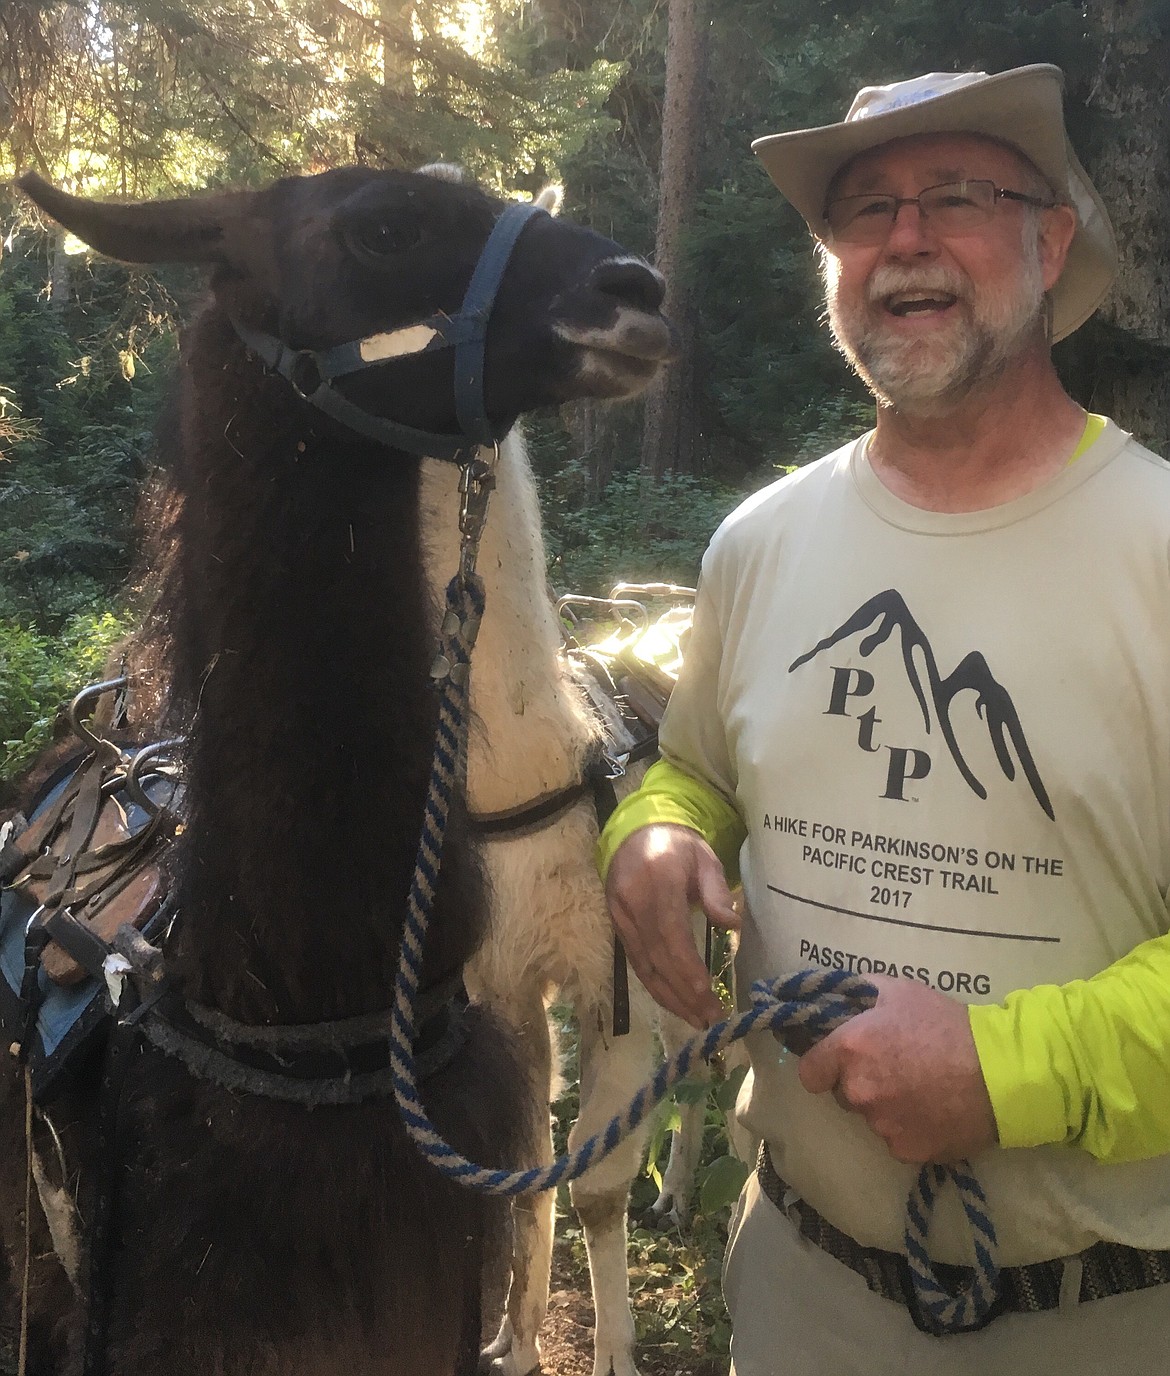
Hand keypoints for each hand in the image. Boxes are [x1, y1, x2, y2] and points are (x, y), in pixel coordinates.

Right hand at [605, 824, 738, 1028]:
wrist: (637, 832)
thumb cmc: (679, 846)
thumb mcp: (705, 858)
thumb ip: (716, 890)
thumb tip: (732, 923)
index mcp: (657, 880)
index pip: (670, 932)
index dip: (686, 967)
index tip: (706, 994)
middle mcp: (632, 901)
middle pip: (656, 955)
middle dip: (683, 991)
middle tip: (710, 1017)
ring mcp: (619, 915)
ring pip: (642, 965)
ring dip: (669, 997)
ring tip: (696, 1019)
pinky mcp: (616, 925)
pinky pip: (635, 962)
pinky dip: (655, 985)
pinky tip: (674, 1002)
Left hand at [797, 974, 997, 1163]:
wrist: (1000, 1072)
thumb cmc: (947, 1024)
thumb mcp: (900, 991)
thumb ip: (861, 992)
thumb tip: (840, 996)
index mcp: (850, 1049)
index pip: (809, 1072)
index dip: (822, 1066)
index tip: (839, 1062)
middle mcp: (858, 1091)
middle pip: (843, 1094)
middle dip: (860, 1083)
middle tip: (895, 1068)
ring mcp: (882, 1126)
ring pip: (872, 1118)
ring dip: (887, 1107)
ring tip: (923, 1088)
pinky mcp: (907, 1151)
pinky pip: (898, 1140)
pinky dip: (911, 1129)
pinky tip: (935, 1111)